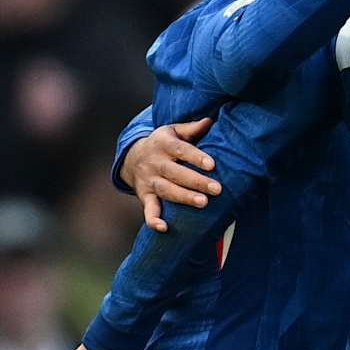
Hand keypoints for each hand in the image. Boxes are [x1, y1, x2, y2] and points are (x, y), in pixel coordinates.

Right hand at [120, 118, 219, 232]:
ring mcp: (149, 180)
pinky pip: (148, 209)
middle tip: (216, 189)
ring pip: (166, 190)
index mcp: (163, 144)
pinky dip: (153, 219)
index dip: (196, 157)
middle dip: (196, 181)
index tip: (212, 164)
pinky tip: (164, 228)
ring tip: (203, 203)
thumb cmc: (163, 143)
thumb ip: (191, 129)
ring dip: (183, 198)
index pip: (181, 150)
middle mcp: (155, 162)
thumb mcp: (174, 131)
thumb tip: (210, 121)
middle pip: (175, 173)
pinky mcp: (144, 195)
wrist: (132, 156)